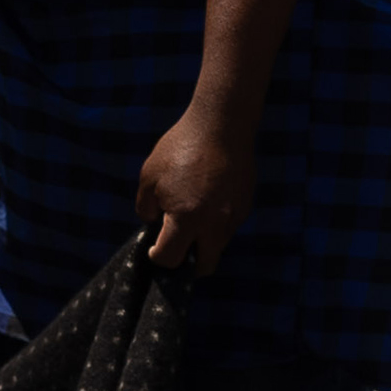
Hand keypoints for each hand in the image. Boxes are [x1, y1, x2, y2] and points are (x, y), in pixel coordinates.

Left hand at [134, 106, 264, 275]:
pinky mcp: (245, 206)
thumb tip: (153, 223)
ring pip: (218, 246)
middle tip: (176, 247)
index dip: (158, 257)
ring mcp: (234, 216)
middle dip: (187, 264)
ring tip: (190, 219)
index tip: (153, 248)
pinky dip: (215, 226)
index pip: (171, 259)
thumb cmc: (180, 147)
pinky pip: (228, 227)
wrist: (222, 124)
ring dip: (203, 243)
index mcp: (187, 218)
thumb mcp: (149, 176)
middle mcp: (215, 224)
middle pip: (204, 266)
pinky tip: (206, 203)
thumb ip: (146, 208)